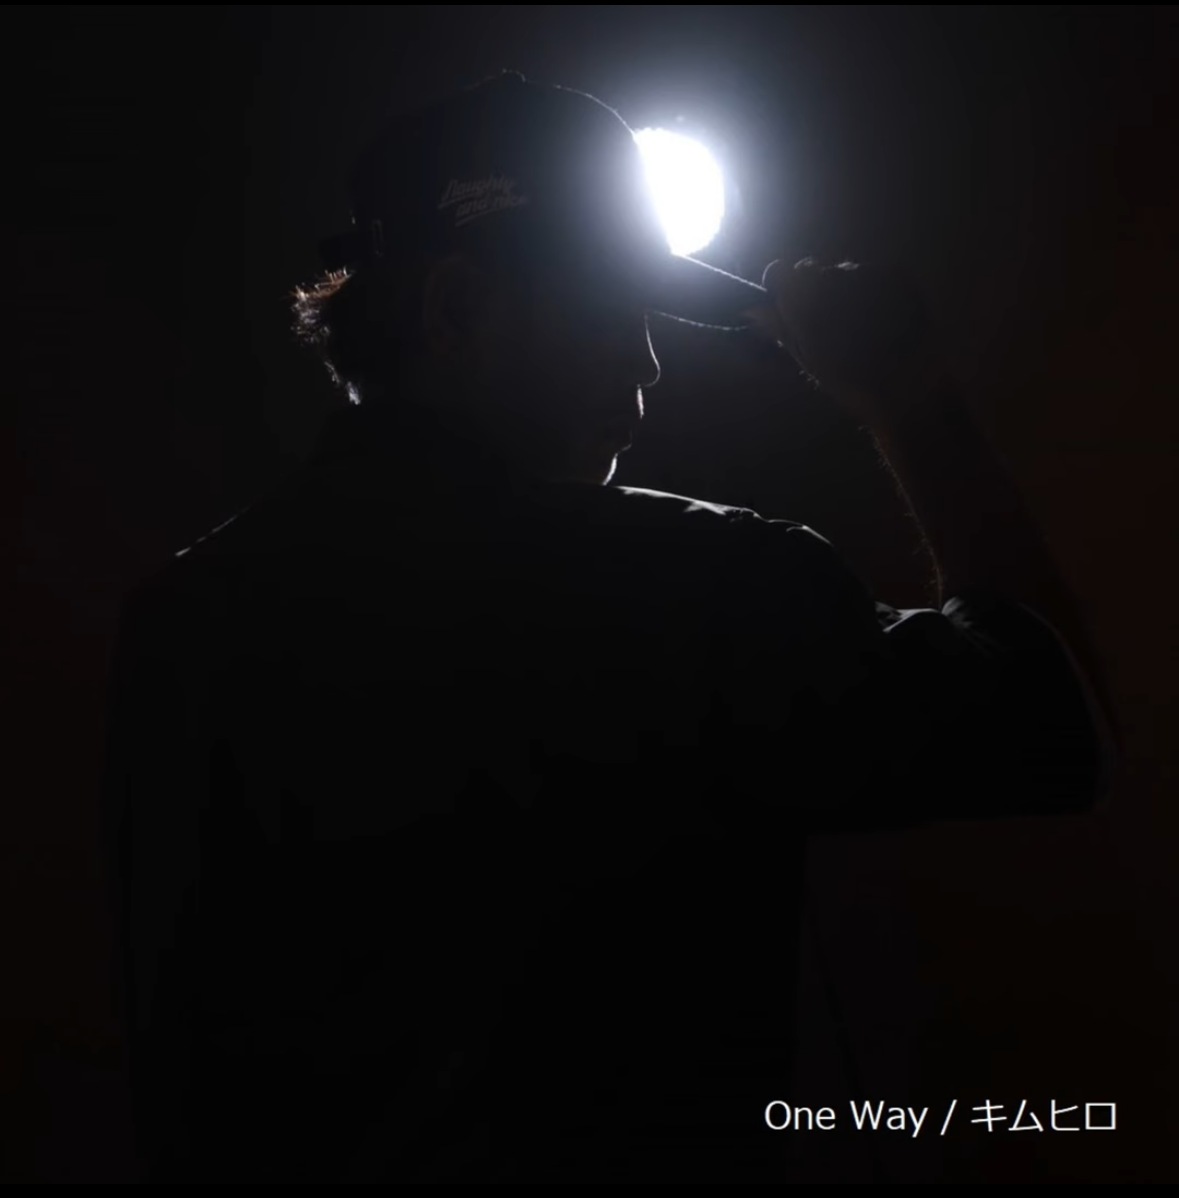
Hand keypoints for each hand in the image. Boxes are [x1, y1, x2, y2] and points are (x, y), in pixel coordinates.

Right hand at [750, 258, 942, 416]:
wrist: (912, 385)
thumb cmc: (852, 381)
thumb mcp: (808, 360)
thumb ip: (780, 327)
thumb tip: (753, 310)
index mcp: (805, 298)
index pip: (779, 272)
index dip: (781, 289)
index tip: (787, 308)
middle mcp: (834, 275)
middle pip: (812, 271)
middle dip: (813, 291)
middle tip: (827, 324)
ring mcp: (869, 272)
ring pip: (843, 272)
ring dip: (844, 291)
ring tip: (859, 326)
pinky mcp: (897, 274)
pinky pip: (874, 275)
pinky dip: (873, 291)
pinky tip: (882, 319)